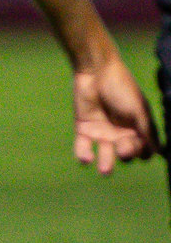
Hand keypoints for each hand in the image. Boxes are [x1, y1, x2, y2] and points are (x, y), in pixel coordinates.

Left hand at [72, 57, 160, 173]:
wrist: (96, 72)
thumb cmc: (122, 89)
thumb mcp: (139, 110)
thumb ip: (147, 131)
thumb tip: (159, 153)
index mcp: (138, 128)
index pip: (144, 149)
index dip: (144, 153)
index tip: (143, 152)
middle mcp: (121, 133)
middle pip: (127, 154)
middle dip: (127, 154)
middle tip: (123, 148)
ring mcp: (102, 132)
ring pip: (105, 155)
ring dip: (106, 163)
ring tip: (105, 170)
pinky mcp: (84, 129)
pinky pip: (83, 147)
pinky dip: (83, 154)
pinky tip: (86, 159)